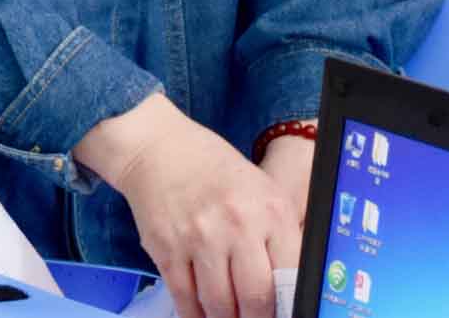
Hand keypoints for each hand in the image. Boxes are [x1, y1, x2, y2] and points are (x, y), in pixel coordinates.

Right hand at [75, 94, 303, 317]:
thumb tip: (288, 288)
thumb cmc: (214, 169)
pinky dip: (194, 314)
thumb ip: (278, 234)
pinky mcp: (166, 248)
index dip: (287, 306)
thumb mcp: (261, 190)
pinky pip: (185, 298)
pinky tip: (201, 314)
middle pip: (255, 298)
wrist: (158, 148)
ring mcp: (199, 238)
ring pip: (219, 305)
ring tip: (228, 316)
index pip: (290, 278)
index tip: (282, 313)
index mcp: (271, 210)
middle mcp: (238, 224)